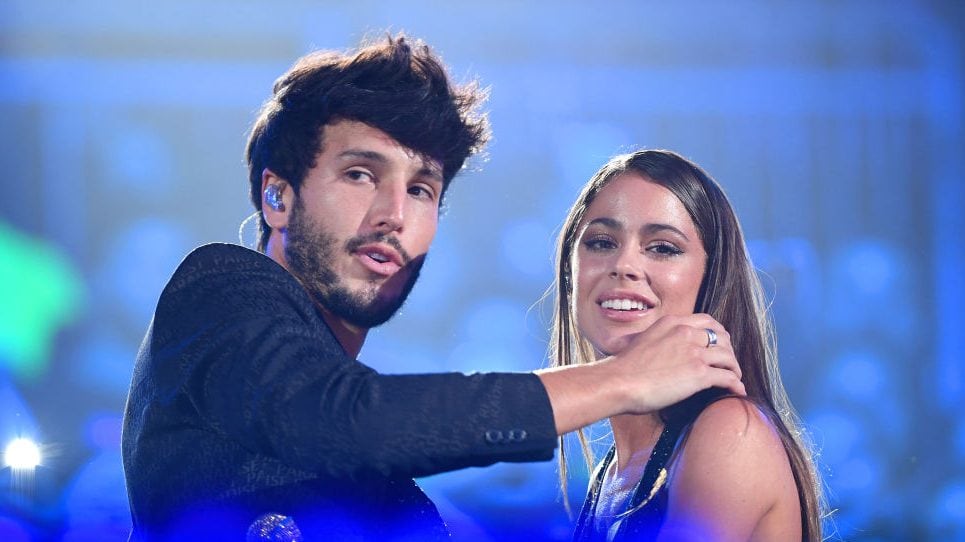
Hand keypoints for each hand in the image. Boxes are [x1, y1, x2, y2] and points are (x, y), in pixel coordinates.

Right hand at [604, 313, 744, 414]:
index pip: (706, 321)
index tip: (720, 343)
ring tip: (735, 377)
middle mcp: (686, 333)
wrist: (618, 382)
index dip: (718, 333)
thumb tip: (645, 344)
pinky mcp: (699, 374)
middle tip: (729, 363)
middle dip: (729, 350)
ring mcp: (694, 352)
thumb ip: (653, 339)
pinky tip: (737, 390)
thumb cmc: (622, 368)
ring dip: (735, 368)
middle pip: (722, 337)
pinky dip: (736, 384)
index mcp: (671, 322)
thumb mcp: (639, 341)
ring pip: (728, 357)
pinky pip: (728, 377)